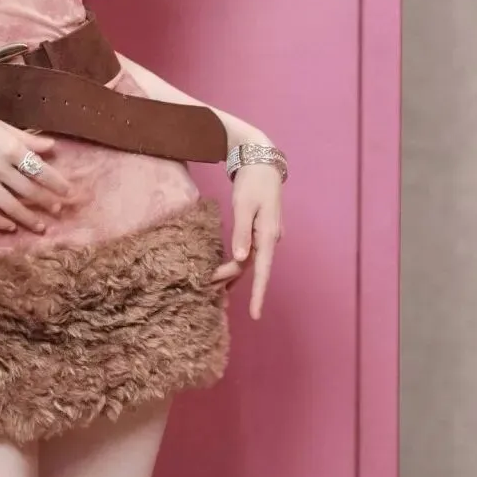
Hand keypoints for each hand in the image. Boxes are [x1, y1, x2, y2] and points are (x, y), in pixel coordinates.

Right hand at [0, 93, 81, 233]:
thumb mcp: (0, 124)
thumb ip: (26, 139)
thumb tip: (51, 146)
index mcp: (9, 147)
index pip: (40, 170)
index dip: (57, 183)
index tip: (69, 191)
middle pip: (29, 191)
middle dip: (47, 202)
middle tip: (59, 209)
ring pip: (11, 207)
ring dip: (29, 218)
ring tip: (42, 226)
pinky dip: (0, 223)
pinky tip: (10, 227)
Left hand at [211, 161, 283, 319]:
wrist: (262, 162)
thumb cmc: (253, 182)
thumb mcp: (245, 205)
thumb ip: (243, 232)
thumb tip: (241, 259)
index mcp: (269, 236)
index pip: (262, 271)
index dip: (258, 293)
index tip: (254, 314)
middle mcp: (270, 240)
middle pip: (251, 267)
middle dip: (232, 279)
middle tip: (207, 287)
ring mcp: (266, 236)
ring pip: (249, 261)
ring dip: (233, 273)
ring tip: (215, 287)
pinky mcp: (260, 230)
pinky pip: (249, 252)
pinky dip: (238, 262)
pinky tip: (227, 272)